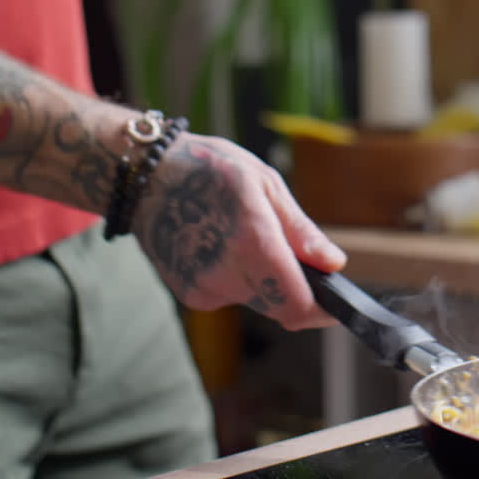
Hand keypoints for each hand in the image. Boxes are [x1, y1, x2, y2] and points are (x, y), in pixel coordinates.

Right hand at [131, 132, 345, 329]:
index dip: (321, 308)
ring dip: (264, 281)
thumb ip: (300, 231)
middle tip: (288, 253)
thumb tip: (333, 264)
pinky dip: (237, 279)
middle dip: (294, 290)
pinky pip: (230, 296)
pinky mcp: (190, 295)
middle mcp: (225, 272)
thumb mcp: (265, 183)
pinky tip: (220, 246)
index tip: (333, 302)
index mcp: (251, 240)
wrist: (145, 177)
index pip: (296, 303)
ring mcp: (203, 287)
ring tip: (244, 237)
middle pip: (280, 307)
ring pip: (256, 301)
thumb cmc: (207, 169)